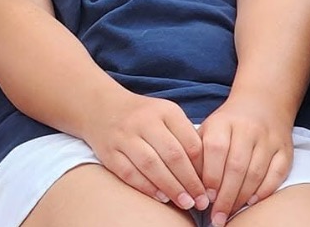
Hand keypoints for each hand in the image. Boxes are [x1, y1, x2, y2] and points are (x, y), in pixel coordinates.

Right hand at [81, 92, 207, 211]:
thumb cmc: (143, 116)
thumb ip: (185, 138)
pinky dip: (146, 186)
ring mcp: (123, 135)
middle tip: (201, 201)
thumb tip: (204, 175)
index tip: (210, 187)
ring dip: (171, 187)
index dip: (202, 168)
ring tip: (185, 203)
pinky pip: (129, 172)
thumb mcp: (166, 115)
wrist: (100, 107)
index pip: (191, 142)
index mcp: (165, 111)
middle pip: (172, 155)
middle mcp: (143, 121)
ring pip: (151, 165)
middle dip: (189, 182)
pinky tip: (161, 197)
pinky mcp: (108, 150)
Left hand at [197, 96, 292, 226]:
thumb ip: (199, 152)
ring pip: (256, 172)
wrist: (262, 104)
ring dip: (242, 197)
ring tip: (230, 212)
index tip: (203, 197)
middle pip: (236, 166)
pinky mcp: (286, 149)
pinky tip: (251, 202)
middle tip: (216, 216)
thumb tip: (188, 183)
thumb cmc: (227, 124)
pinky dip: (264, 190)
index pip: (215, 149)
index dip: (209, 175)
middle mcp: (247, 129)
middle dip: (225, 195)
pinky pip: (277, 174)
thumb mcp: (208, 128)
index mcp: (223, 122)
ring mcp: (268, 139)